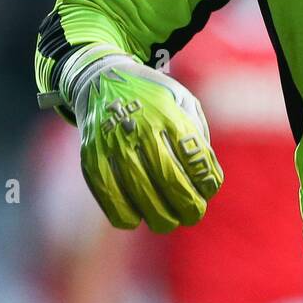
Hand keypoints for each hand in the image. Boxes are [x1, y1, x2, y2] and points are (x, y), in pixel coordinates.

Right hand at [66, 54, 223, 232]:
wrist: (101, 80)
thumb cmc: (152, 96)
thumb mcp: (182, 99)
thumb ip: (196, 132)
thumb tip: (204, 174)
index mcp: (169, 112)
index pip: (195, 156)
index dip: (207, 180)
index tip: (210, 190)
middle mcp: (142, 127)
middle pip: (170, 179)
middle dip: (188, 205)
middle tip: (194, 214)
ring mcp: (114, 143)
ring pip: (141, 192)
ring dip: (160, 216)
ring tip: (170, 222)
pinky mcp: (92, 156)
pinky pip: (108, 195)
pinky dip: (124, 214)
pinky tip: (136, 219)